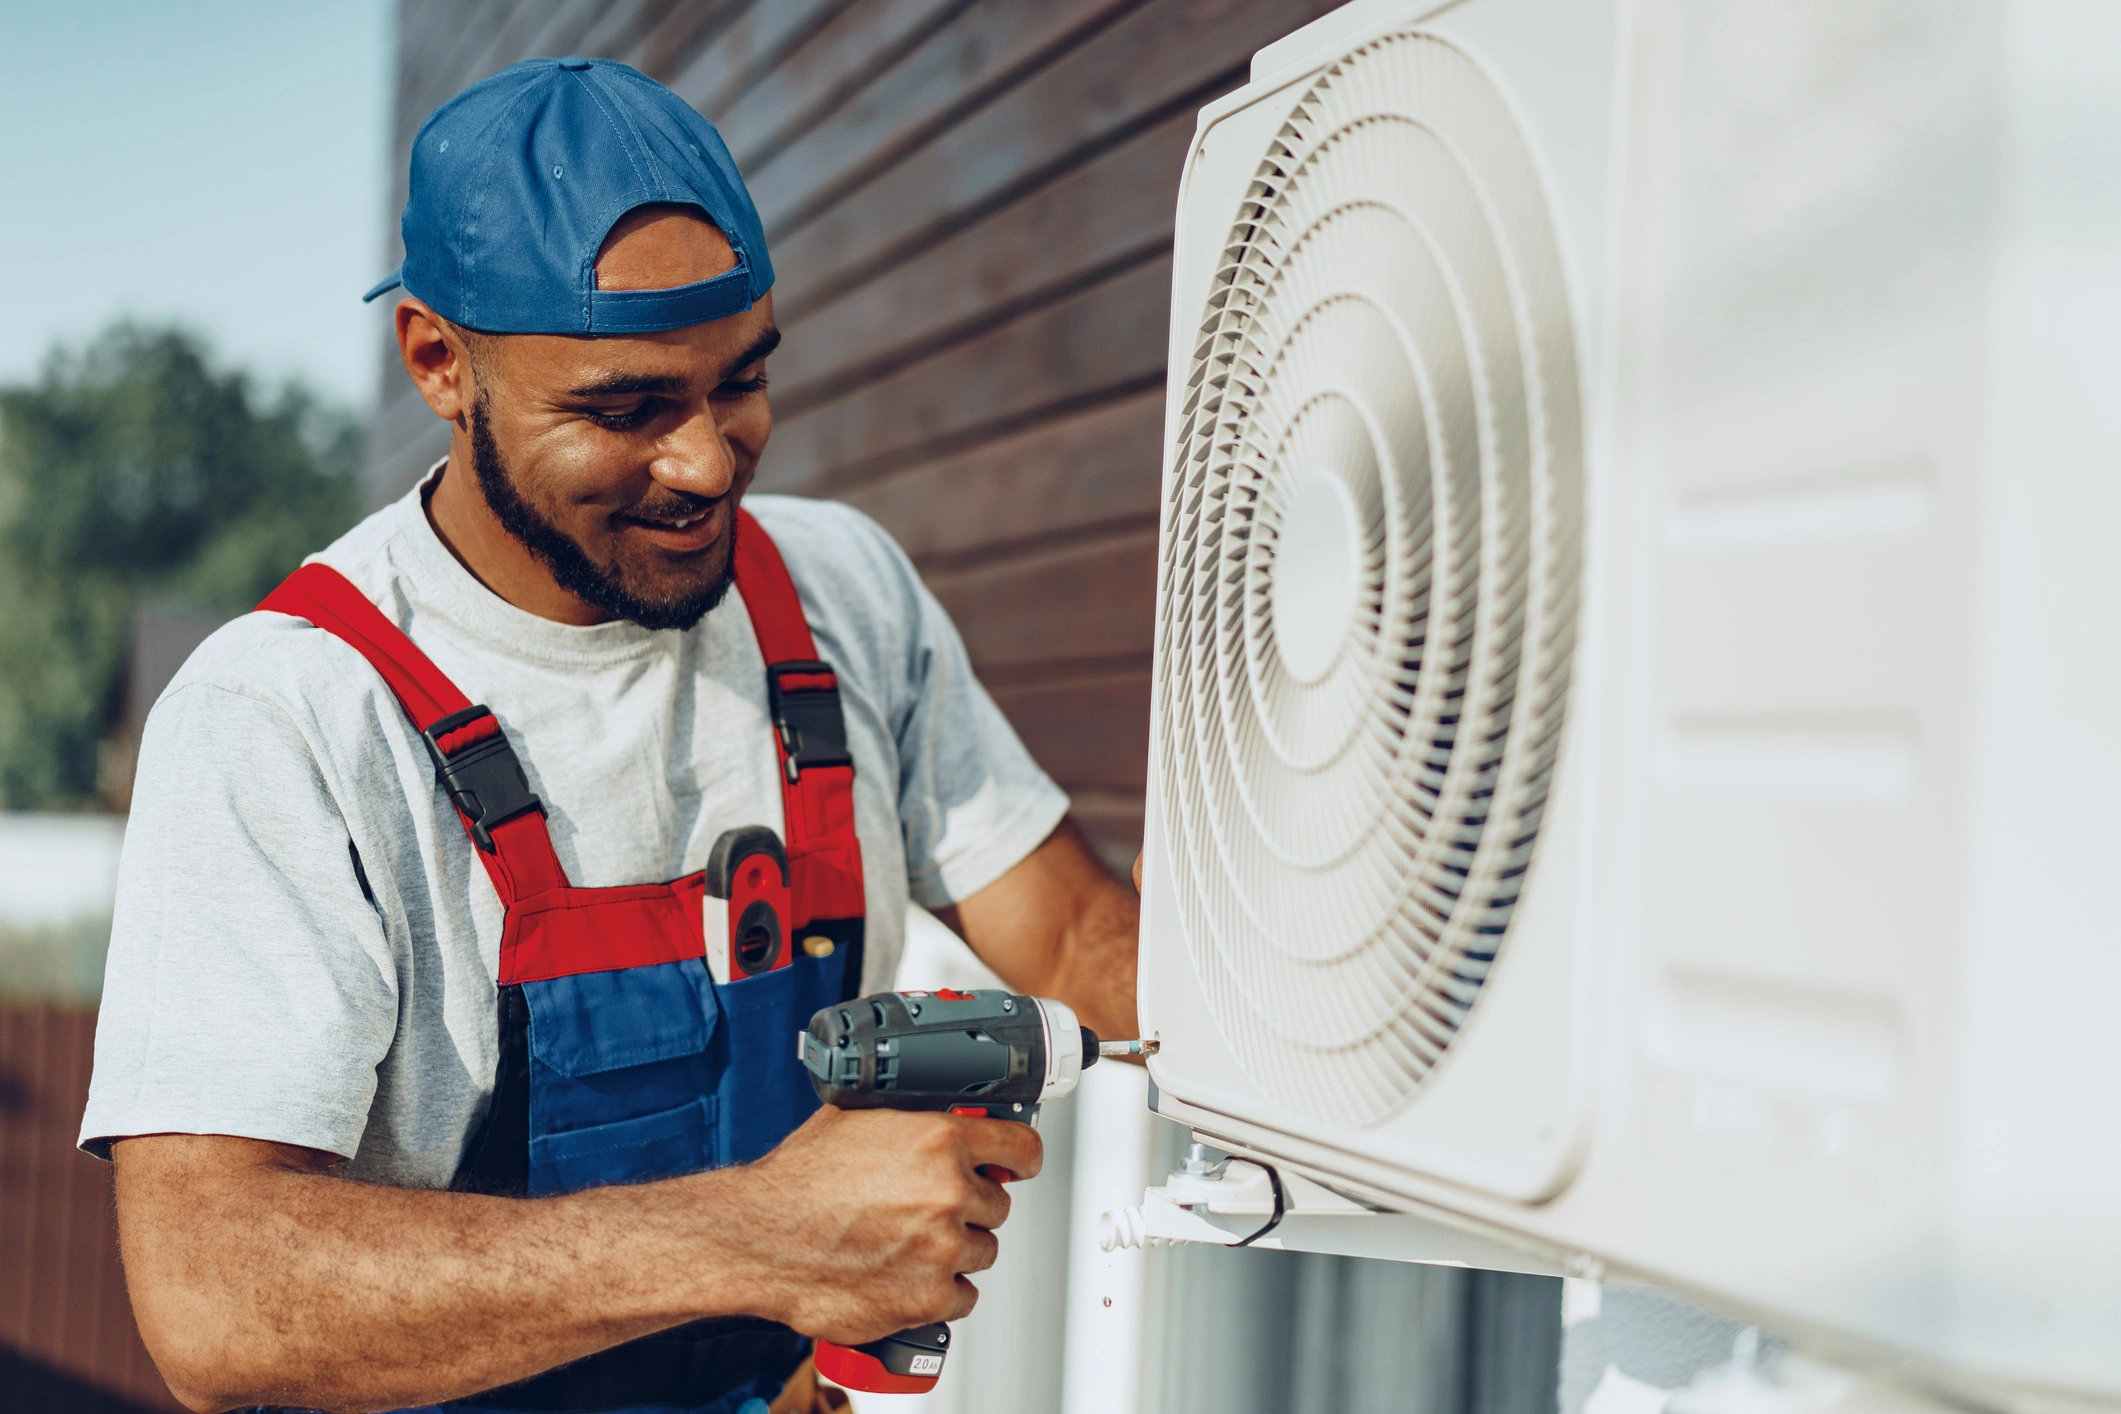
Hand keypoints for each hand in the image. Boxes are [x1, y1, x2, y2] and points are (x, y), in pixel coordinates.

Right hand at [719, 1106, 1042, 1343]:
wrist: (758, 1240)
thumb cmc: (796, 1182)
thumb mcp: (855, 1116)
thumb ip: (906, 1114)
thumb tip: (932, 1107)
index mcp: (939, 1139)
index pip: (1021, 1147)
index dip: (1020, 1157)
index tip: (1018, 1164)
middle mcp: (948, 1192)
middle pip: (998, 1204)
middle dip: (969, 1206)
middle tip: (929, 1207)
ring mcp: (942, 1248)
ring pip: (983, 1250)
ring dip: (956, 1248)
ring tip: (910, 1241)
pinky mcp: (928, 1298)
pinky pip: (964, 1296)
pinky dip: (941, 1290)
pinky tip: (909, 1275)